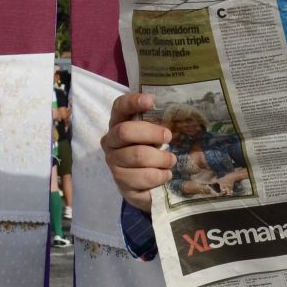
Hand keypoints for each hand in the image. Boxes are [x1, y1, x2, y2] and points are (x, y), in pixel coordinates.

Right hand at [100, 92, 173, 211]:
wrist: (145, 185)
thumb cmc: (150, 150)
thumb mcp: (152, 134)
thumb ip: (157, 122)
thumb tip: (176, 113)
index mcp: (117, 123)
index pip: (119, 107)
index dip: (132, 102)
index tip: (151, 101)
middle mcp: (110, 142)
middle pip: (125, 132)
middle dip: (151, 133)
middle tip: (168, 137)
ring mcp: (113, 163)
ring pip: (138, 156)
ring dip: (161, 158)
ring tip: (171, 160)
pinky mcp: (121, 183)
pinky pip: (144, 177)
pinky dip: (160, 175)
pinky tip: (165, 174)